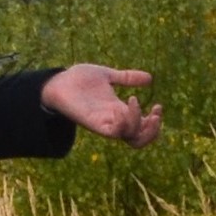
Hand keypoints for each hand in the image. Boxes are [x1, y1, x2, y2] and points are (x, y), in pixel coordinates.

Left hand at [43, 63, 163, 146]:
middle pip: (139, 140)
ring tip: (133, 101)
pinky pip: (112, 133)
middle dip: (153, 129)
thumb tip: (150, 78)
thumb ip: (127, 78)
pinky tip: (121, 106)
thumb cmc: (78, 79)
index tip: (158, 106)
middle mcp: (114, 120)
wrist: (57, 81)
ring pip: (128, 138)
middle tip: (154, 111)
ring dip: (138, 122)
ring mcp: (104, 123)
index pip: (142, 129)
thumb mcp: (108, 75)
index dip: (154, 123)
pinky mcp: (93, 123)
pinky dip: (122, 122)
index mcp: (119, 111)